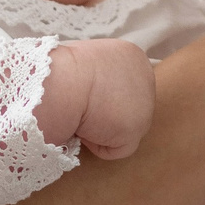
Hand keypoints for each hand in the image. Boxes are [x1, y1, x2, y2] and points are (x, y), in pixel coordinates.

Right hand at [42, 37, 157, 160]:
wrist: (60, 81)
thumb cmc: (58, 69)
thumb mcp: (81, 63)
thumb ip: (96, 76)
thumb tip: (89, 92)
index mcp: (130, 56)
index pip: (120, 85)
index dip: (96, 94)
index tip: (77, 93)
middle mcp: (145, 75)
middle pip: (125, 107)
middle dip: (102, 112)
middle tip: (77, 107)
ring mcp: (146, 102)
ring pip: (121, 128)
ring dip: (98, 128)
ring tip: (78, 115)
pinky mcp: (138, 128)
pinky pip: (117, 148)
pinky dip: (96, 144)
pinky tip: (83, 128)